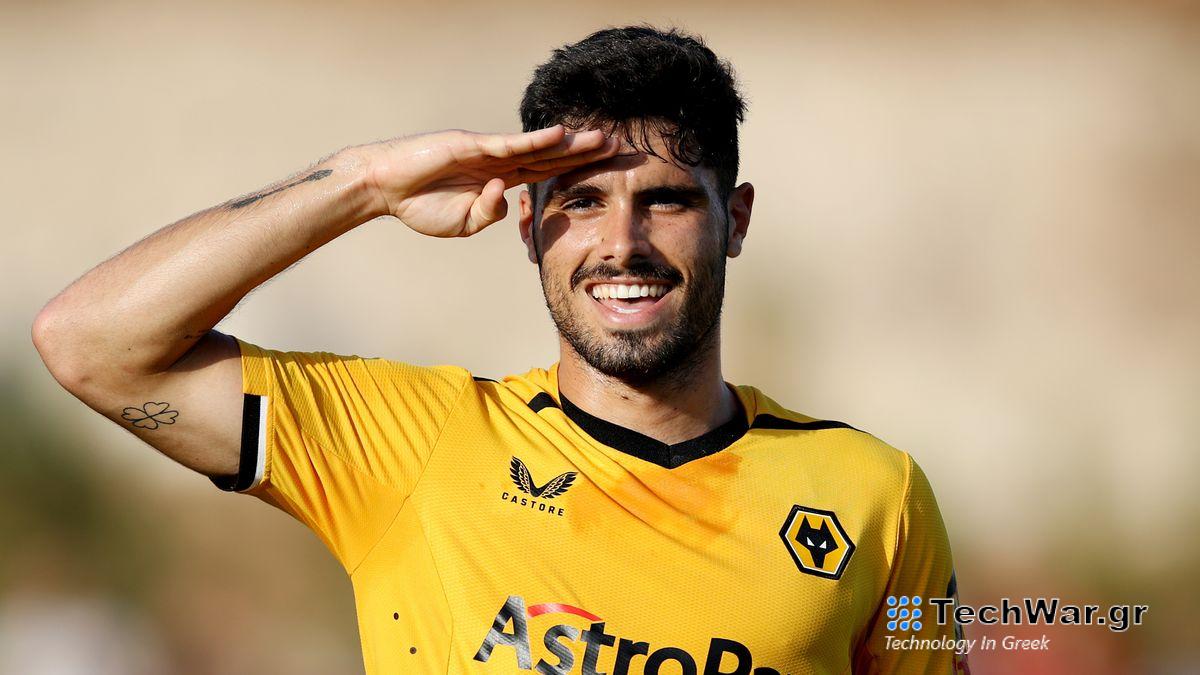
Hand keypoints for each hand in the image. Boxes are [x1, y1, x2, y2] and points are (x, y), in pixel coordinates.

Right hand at [363, 125, 617, 237]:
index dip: (577, 173)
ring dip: (571, 144)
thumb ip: (488, 215)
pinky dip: (535, 140)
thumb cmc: (421, 205)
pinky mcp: (472, 145)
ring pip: (538, 148)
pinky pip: (510, 144)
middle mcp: (500, 163)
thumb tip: (506, 198)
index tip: (607, 173)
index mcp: (500, 181)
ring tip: (603, 139)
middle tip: (623, 149)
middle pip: (552, 158)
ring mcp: (488, 152)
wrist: (386, 188)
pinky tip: (560, 136)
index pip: (546, 176)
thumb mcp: (463, 223)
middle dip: (587, 155)